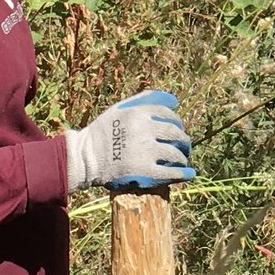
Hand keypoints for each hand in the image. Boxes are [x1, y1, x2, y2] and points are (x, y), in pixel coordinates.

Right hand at [66, 89, 195, 191]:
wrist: (85, 158)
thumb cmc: (103, 132)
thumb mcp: (120, 109)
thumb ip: (145, 100)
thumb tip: (174, 100)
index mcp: (139, 113)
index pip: (169, 114)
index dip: (176, 122)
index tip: (177, 129)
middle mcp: (144, 130)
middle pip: (175, 133)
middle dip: (183, 140)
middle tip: (184, 147)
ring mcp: (145, 151)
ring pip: (175, 154)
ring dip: (182, 157)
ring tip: (182, 160)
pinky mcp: (145, 172)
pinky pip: (171, 172)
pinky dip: (183, 174)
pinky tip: (190, 174)